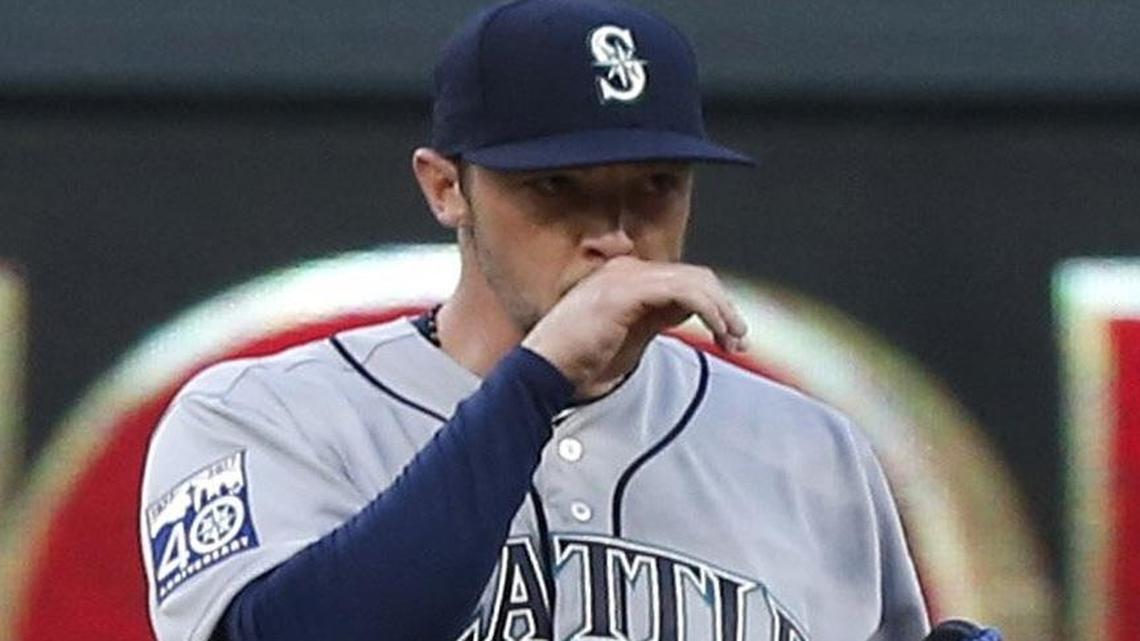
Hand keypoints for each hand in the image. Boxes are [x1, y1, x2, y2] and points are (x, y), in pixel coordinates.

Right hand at [521, 257, 746, 392]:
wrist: (544, 371)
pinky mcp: (626, 290)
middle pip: (695, 276)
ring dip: (722, 310)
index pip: (683, 279)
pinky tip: (716, 329)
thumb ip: (659, 319)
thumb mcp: (631, 338)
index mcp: (625, 278)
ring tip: (733, 337)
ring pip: (694, 280)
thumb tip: (694, 312)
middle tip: (739, 338)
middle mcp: (626, 270)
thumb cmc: (579, 361)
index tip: (730, 336)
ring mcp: (625, 277)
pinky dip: (708, 310)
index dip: (713, 305)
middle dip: (724, 307)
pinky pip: (682, 290)